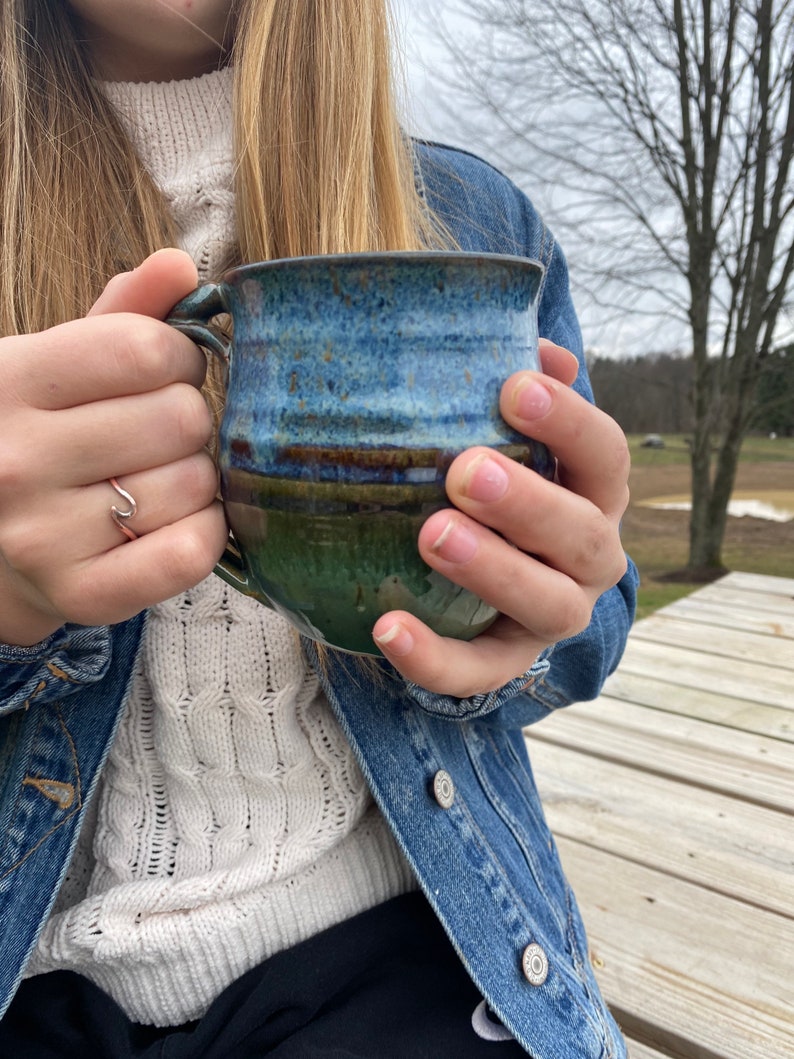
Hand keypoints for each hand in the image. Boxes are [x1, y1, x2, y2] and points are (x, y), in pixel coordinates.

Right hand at [0, 249, 227, 646]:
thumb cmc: (37, 438)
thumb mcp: (56, 364)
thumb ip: (121, 315)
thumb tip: (180, 266)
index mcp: (8, 382)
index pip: (145, 349)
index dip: (178, 356)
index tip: (167, 371)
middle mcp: (16, 460)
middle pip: (180, 418)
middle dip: (187, 419)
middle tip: (160, 433)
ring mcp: (43, 536)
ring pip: (194, 484)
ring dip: (195, 478)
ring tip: (156, 478)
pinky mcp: (79, 595)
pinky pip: (189, 553)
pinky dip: (205, 533)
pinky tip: (179, 521)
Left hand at [372, 340, 629, 695]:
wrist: (488, 577)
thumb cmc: (498, 485)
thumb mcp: (512, 437)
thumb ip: (523, 391)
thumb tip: (534, 343)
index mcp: (594, 494)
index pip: (605, 454)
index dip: (570, 422)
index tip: (512, 388)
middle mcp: (590, 557)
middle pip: (583, 535)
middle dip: (528, 503)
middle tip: (466, 472)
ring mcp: (554, 613)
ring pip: (548, 604)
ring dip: (495, 570)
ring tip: (433, 535)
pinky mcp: (507, 659)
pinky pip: (480, 672)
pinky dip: (436, 658)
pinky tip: (388, 627)